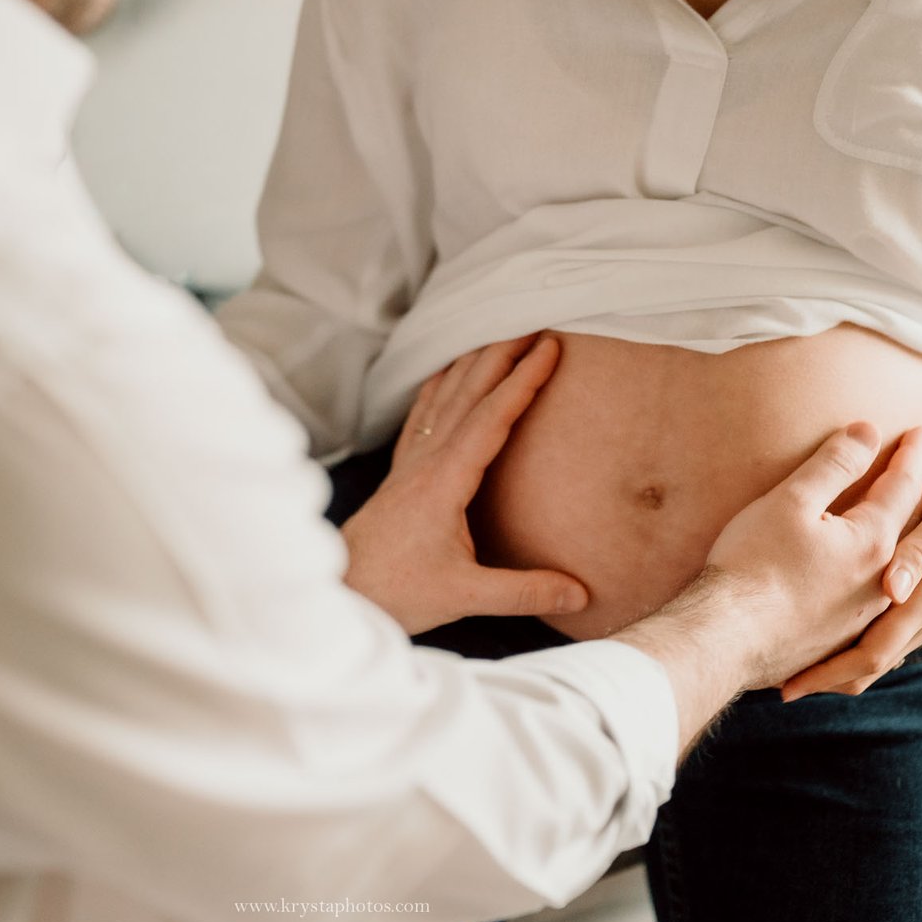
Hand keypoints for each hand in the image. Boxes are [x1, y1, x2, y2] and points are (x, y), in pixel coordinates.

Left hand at [340, 334, 588, 634]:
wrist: (341, 591)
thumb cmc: (397, 591)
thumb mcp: (464, 596)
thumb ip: (523, 592)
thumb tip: (580, 595)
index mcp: (446, 480)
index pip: (491, 417)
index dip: (523, 380)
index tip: (549, 348)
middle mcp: (426, 460)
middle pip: (468, 392)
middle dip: (502, 354)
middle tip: (536, 325)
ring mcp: (410, 463)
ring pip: (444, 397)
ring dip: (473, 363)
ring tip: (501, 336)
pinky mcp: (400, 473)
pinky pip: (422, 414)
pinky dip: (439, 385)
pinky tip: (446, 374)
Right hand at [612, 422, 921, 750]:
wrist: (729, 638)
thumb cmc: (754, 564)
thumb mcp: (792, 501)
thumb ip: (834, 464)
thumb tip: (868, 431)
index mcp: (873, 542)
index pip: (901, 487)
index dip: (909, 455)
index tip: (920, 431)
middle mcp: (880, 582)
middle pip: (910, 527)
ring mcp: (862, 617)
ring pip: (897, 569)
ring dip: (910, 539)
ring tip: (912, 524)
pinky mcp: (839, 641)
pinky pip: (875, 604)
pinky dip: (888, 581)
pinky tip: (879, 588)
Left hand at [780, 462, 921, 699]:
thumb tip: (892, 590)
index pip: (871, 655)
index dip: (828, 672)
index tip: (785, 683)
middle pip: (865, 669)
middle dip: (820, 679)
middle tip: (773, 686)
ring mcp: (919, 620)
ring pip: (869, 660)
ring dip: (830, 669)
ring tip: (783, 672)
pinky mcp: (912, 611)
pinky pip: (876, 642)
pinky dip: (843, 650)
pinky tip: (810, 645)